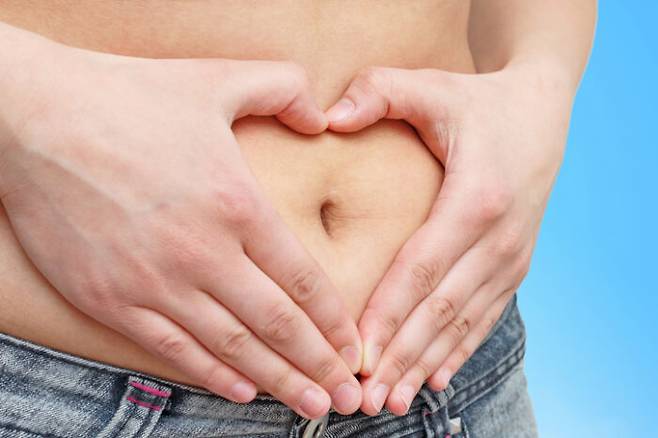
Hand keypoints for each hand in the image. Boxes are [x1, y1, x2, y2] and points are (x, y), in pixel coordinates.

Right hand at [0, 29, 361, 418]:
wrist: (33, 118)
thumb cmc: (127, 97)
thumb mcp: (217, 79)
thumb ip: (283, 89)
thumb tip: (322, 117)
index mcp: (236, 205)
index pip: (302, 279)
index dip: (334, 320)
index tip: (353, 347)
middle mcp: (202, 253)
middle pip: (276, 324)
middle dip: (318, 364)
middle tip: (347, 396)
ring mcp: (153, 282)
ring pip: (231, 346)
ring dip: (276, 381)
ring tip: (310, 406)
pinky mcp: (109, 298)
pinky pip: (171, 349)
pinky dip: (211, 373)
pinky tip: (241, 390)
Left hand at [325, 64, 573, 414]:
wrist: (542, 112)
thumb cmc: (478, 101)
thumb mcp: (431, 85)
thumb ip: (379, 92)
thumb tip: (328, 116)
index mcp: (475, 199)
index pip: (420, 270)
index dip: (387, 316)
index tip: (355, 355)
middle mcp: (499, 239)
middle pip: (440, 310)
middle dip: (401, 357)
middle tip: (362, 398)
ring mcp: (511, 257)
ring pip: (461, 323)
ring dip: (425, 365)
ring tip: (390, 400)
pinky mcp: (514, 265)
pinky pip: (483, 317)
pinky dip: (457, 351)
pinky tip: (434, 380)